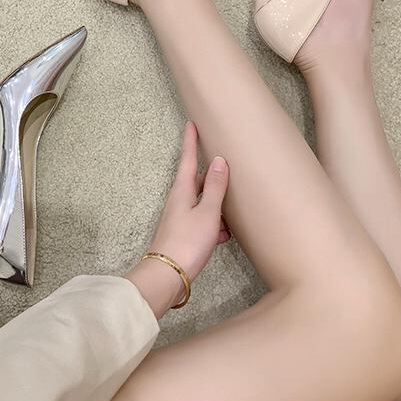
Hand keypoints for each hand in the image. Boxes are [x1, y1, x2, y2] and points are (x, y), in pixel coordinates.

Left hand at [149, 119, 229, 291]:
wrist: (168, 276)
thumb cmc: (188, 241)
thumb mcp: (208, 212)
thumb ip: (215, 187)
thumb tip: (218, 161)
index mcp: (182, 191)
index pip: (188, 159)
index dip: (191, 141)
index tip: (191, 124)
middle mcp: (178, 202)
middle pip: (196, 182)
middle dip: (211, 177)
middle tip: (225, 169)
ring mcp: (180, 219)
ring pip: (202, 204)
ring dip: (216, 204)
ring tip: (232, 208)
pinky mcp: (183, 236)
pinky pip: (202, 222)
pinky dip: (214, 225)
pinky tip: (224, 235)